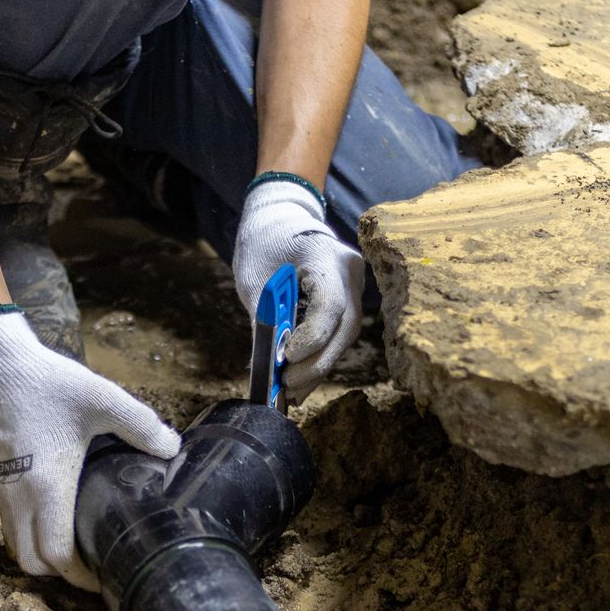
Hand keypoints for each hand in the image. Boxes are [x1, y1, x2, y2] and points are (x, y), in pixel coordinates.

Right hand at [0, 311, 180, 588]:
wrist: (4, 367)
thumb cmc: (53, 385)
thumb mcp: (103, 398)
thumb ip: (142, 425)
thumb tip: (174, 449)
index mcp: (47, 486)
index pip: (55, 554)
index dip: (79, 577)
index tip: (104, 578)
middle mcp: (20, 496)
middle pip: (31, 562)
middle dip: (60, 575)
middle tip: (92, 568)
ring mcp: (3, 491)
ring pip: (16, 547)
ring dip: (42, 557)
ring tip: (77, 549)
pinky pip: (10, 528)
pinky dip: (30, 538)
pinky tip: (56, 522)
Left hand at [232, 179, 364, 393]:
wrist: (281, 219)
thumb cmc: (263, 245)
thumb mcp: (255, 282)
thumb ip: (265, 322)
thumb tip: (267, 369)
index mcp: (324, 254)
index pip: (329, 304)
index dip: (312, 338)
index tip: (287, 359)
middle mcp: (349, 269)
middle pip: (344, 326)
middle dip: (317, 361)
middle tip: (287, 386)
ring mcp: (354, 283)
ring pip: (346, 333)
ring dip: (321, 365)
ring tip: (292, 391)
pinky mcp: (350, 297)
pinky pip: (340, 331)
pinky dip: (322, 355)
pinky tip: (302, 379)